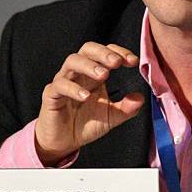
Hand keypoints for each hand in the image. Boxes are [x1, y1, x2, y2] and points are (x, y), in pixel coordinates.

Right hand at [35, 42, 143, 164]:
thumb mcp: (112, 117)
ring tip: (103, 75)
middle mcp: (79, 73)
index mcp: (95, 74)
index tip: (132, 61)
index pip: (106, 53)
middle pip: (87, 50)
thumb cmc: (87, 124)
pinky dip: (73, 88)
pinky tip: (85, 96)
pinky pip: (60, 85)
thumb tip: (140, 98)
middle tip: (116, 62)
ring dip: (89, 65)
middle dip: (103, 53)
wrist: (64, 142)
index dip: (119, 53)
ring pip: (72, 61)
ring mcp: (64, 81)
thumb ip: (126, 108)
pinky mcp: (52, 95)